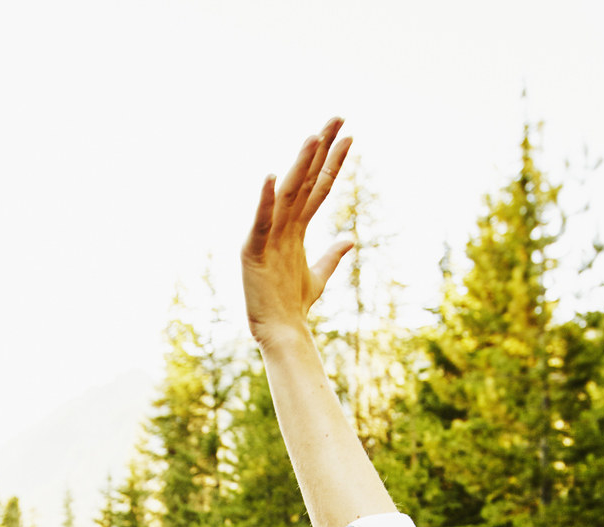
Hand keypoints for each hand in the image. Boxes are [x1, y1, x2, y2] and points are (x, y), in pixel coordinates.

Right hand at [241, 118, 353, 346]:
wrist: (281, 332)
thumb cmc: (293, 305)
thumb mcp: (319, 277)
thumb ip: (332, 256)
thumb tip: (350, 239)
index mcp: (296, 228)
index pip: (320, 186)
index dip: (334, 161)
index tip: (349, 136)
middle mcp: (282, 226)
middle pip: (306, 180)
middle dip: (321, 149)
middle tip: (337, 117)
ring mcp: (267, 236)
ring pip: (287, 195)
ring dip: (300, 165)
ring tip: (313, 137)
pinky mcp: (253, 252)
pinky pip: (261, 223)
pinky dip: (266, 201)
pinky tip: (273, 177)